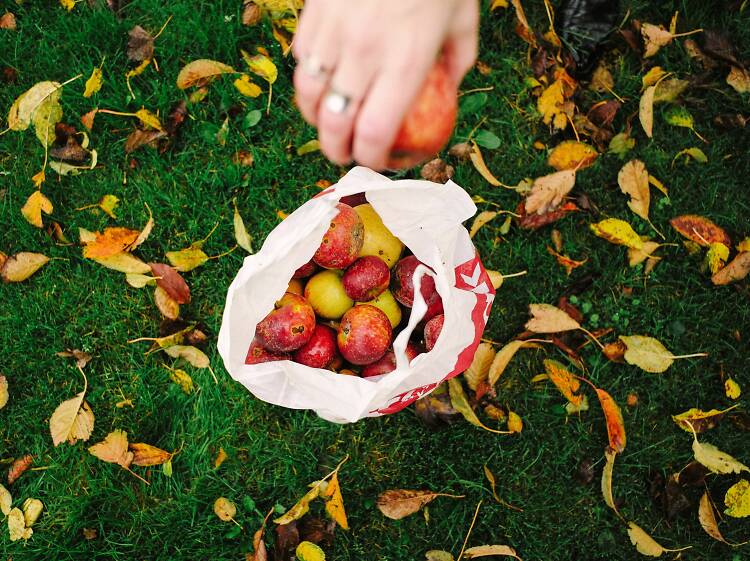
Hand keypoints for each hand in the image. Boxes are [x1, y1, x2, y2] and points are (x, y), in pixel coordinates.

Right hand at [293, 0, 478, 169]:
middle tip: (344, 155)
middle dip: (335, 150)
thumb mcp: (463, 18)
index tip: (376, 161)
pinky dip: (309, 78)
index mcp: (405, 61)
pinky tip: (322, 81)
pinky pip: (302, 58)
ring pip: (308, 95)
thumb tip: (447, 92)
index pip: (374, 131)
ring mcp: (334, 31)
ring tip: (327, 124)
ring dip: (315, 118)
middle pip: (334, 123)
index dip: (370, 158)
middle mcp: (365, 52)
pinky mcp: (315, 12)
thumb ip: (457, 62)